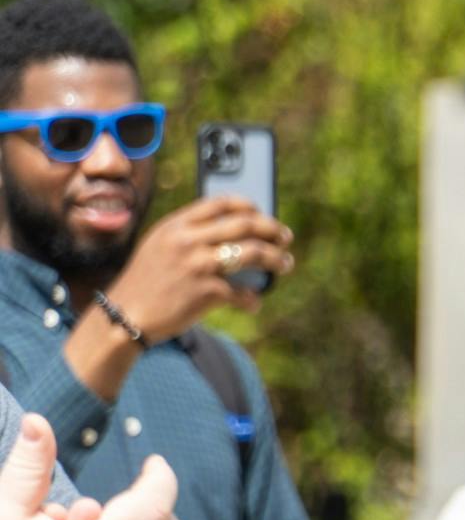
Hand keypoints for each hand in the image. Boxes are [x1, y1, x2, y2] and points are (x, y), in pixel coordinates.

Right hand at [104, 196, 293, 338]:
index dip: (249, 206)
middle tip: (286, 238)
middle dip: (273, 229)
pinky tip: (253, 302)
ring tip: (286, 264)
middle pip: (245, 224)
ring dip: (277, 259)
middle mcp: (188, 240)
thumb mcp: (159, 246)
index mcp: (176, 225)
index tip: (262, 214)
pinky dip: (252, 299)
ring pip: (253, 253)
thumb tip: (233, 230)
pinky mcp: (205, 292)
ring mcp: (198, 265)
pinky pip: (242, 292)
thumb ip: (189, 233)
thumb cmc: (146, 282)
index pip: (221, 203)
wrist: (124, 315)